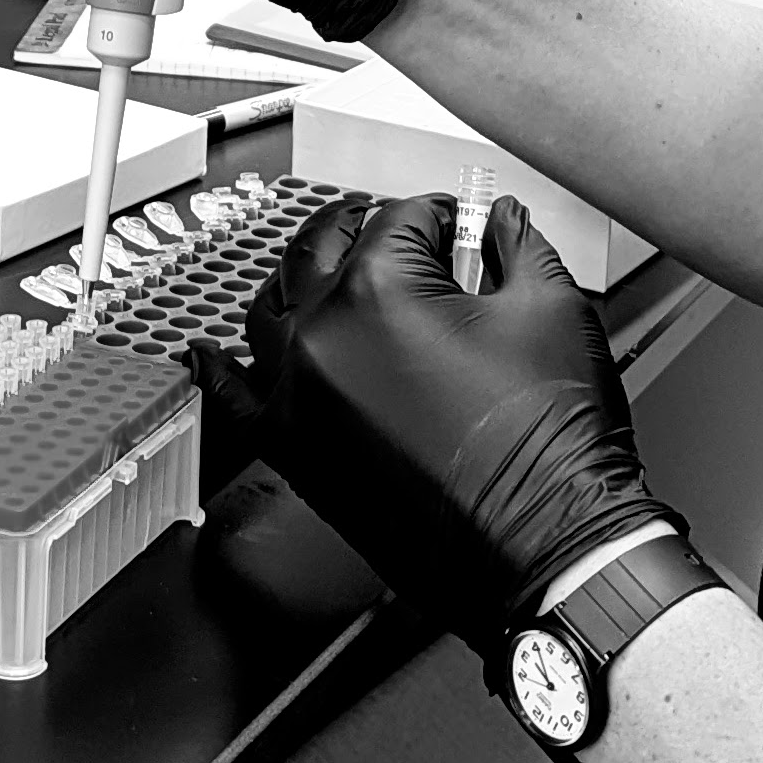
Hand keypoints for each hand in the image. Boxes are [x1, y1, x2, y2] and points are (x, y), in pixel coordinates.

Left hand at [194, 193, 677, 660]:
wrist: (544, 548)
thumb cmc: (547, 445)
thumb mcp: (551, 309)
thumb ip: (517, 244)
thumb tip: (500, 222)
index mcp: (380, 288)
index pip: (399, 217)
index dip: (439, 215)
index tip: (458, 226)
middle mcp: (320, 334)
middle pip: (322, 248)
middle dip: (363, 227)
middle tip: (398, 231)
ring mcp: (296, 394)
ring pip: (271, 308)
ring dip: (300, 280)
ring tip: (327, 270)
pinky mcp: (291, 447)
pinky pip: (232, 399)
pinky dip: (219, 370)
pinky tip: (210, 352)